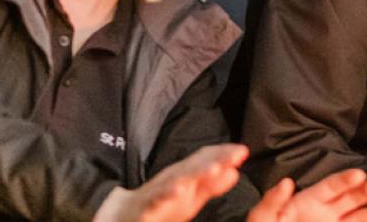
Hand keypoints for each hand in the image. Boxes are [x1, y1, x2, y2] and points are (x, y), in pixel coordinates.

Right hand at [96, 144, 246, 221]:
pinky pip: (156, 200)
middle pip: (195, 166)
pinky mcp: (145, 207)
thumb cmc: (162, 205)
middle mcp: (172, 180)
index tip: (243, 151)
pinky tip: (178, 191)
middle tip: (236, 155)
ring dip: (195, 173)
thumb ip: (211, 186)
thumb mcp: (190, 198)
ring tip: (214, 169)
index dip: (224, 154)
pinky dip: (167, 195)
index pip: (206, 160)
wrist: (122, 216)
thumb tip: (235, 172)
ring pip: (177, 180)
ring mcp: (158, 192)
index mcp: (185, 177)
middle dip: (216, 159)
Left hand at [247, 170, 366, 221]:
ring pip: (360, 219)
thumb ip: (271, 202)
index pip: (332, 186)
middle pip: (351, 200)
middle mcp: (326, 214)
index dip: (346, 180)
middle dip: (365, 193)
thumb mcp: (262, 219)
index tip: (360, 175)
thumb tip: (287, 182)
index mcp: (309, 202)